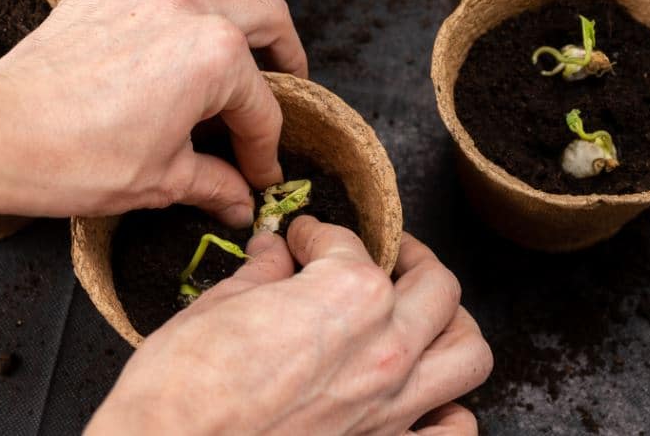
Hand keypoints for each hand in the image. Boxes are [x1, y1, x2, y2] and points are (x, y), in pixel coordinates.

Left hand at [0, 0, 306, 225]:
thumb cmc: (76, 160)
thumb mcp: (162, 181)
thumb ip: (214, 184)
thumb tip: (240, 201)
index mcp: (214, 59)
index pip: (260, 107)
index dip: (265, 148)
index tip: (258, 173)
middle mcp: (188, 8)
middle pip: (266, 15)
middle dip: (286, 55)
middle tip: (283, 81)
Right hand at [88, 219, 492, 434]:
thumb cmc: (182, 390)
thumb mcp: (215, 308)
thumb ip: (261, 275)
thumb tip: (273, 253)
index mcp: (346, 295)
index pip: (345, 243)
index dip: (317, 233)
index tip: (301, 238)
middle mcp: (384, 348)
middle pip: (435, 285)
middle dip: (409, 258)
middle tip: (385, 256)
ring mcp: (392, 408)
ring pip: (468, 353)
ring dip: (450, 325)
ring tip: (422, 315)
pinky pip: (455, 430)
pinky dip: (450, 409)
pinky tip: (422, 396)